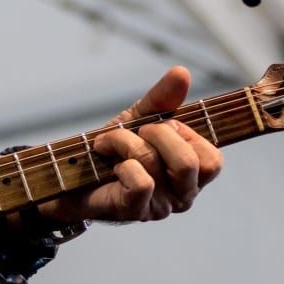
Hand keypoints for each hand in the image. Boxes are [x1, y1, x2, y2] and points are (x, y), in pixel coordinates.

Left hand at [30, 66, 222, 226]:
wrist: (70, 174)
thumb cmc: (112, 151)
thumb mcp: (138, 119)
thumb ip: (162, 99)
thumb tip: (182, 72)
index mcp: (192, 175)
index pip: (213, 159)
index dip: (187, 134)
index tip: (160, 125)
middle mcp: (182, 194)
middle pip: (190, 162)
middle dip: (157, 134)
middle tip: (136, 131)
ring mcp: (160, 206)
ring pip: (156, 164)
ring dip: (125, 142)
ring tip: (108, 142)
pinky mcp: (134, 211)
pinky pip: (141, 183)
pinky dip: (122, 165)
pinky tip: (110, 165)